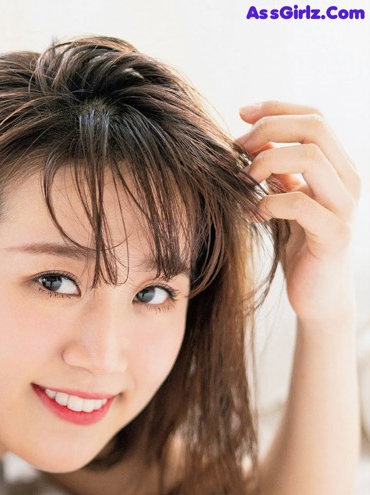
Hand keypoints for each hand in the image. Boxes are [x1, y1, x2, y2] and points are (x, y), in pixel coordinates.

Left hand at [236, 101, 360, 323]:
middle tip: (237, 148)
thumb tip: (252, 138)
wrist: (318, 295)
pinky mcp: (334, 234)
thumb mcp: (285, 202)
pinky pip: (300, 204)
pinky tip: (253, 216)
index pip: (315, 118)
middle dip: (270, 129)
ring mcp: (345, 206)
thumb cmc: (300, 248)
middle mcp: (348, 180)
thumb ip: (277, 173)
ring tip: (244, 180)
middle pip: (315, 128)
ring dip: (267, 162)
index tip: (242, 113)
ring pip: (311, 158)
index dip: (277, 108)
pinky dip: (269, 203)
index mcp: (338, 167)